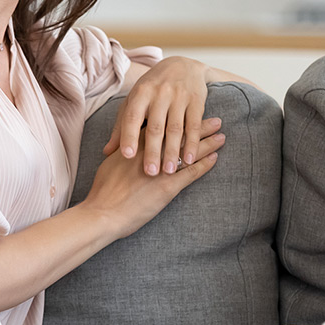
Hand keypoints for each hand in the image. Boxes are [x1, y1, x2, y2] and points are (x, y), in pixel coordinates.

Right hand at [85, 121, 225, 237]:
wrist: (103, 212)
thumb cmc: (103, 191)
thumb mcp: (110, 164)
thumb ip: (121, 152)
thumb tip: (123, 146)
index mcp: (138, 144)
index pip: (163, 126)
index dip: (179, 119)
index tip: (190, 111)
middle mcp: (152, 152)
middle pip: (181, 135)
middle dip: (200, 126)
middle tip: (216, 120)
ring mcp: (162, 168)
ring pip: (189, 151)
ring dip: (207, 143)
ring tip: (221, 136)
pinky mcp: (168, 186)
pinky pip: (191, 172)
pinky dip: (205, 165)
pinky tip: (215, 158)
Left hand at [104, 56, 212, 175]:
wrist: (183, 65)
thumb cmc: (153, 88)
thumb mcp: (134, 101)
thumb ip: (121, 126)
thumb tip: (107, 152)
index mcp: (140, 93)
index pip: (132, 116)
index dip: (128, 136)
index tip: (126, 156)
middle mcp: (160, 93)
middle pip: (155, 126)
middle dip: (152, 151)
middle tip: (150, 173)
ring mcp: (179, 97)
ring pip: (175, 128)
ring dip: (172, 151)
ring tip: (169, 171)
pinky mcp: (196, 101)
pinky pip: (194, 125)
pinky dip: (192, 143)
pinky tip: (190, 159)